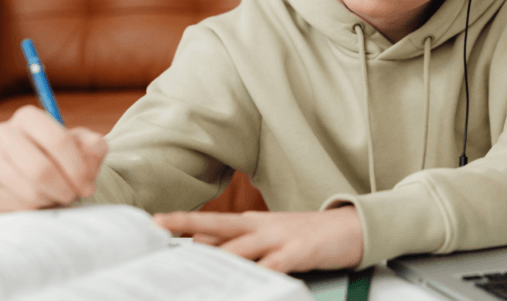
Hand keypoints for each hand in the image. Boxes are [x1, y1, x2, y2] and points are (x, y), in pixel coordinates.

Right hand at [0, 105, 107, 213]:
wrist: (39, 177)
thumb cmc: (65, 159)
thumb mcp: (85, 147)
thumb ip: (94, 146)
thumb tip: (91, 153)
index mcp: (28, 117)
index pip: (58, 141)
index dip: (78, 168)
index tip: (88, 185)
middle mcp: (3, 134)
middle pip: (40, 169)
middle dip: (65, 188)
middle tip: (75, 195)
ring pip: (29, 191)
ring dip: (52, 199)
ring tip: (59, 196)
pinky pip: (17, 207)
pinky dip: (38, 210)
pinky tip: (42, 203)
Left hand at [153, 206, 364, 272]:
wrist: (351, 227)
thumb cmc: (308, 236)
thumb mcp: (271, 236)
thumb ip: (241, 244)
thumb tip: (204, 249)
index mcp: (252, 222)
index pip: (211, 224)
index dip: (183, 224)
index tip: (155, 223)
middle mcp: (261, 226)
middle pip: (217, 225)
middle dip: (186, 224)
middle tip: (158, 224)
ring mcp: (279, 237)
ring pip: (239, 247)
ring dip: (214, 258)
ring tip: (191, 271)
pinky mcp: (298, 251)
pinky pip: (273, 267)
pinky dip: (259, 276)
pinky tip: (246, 284)